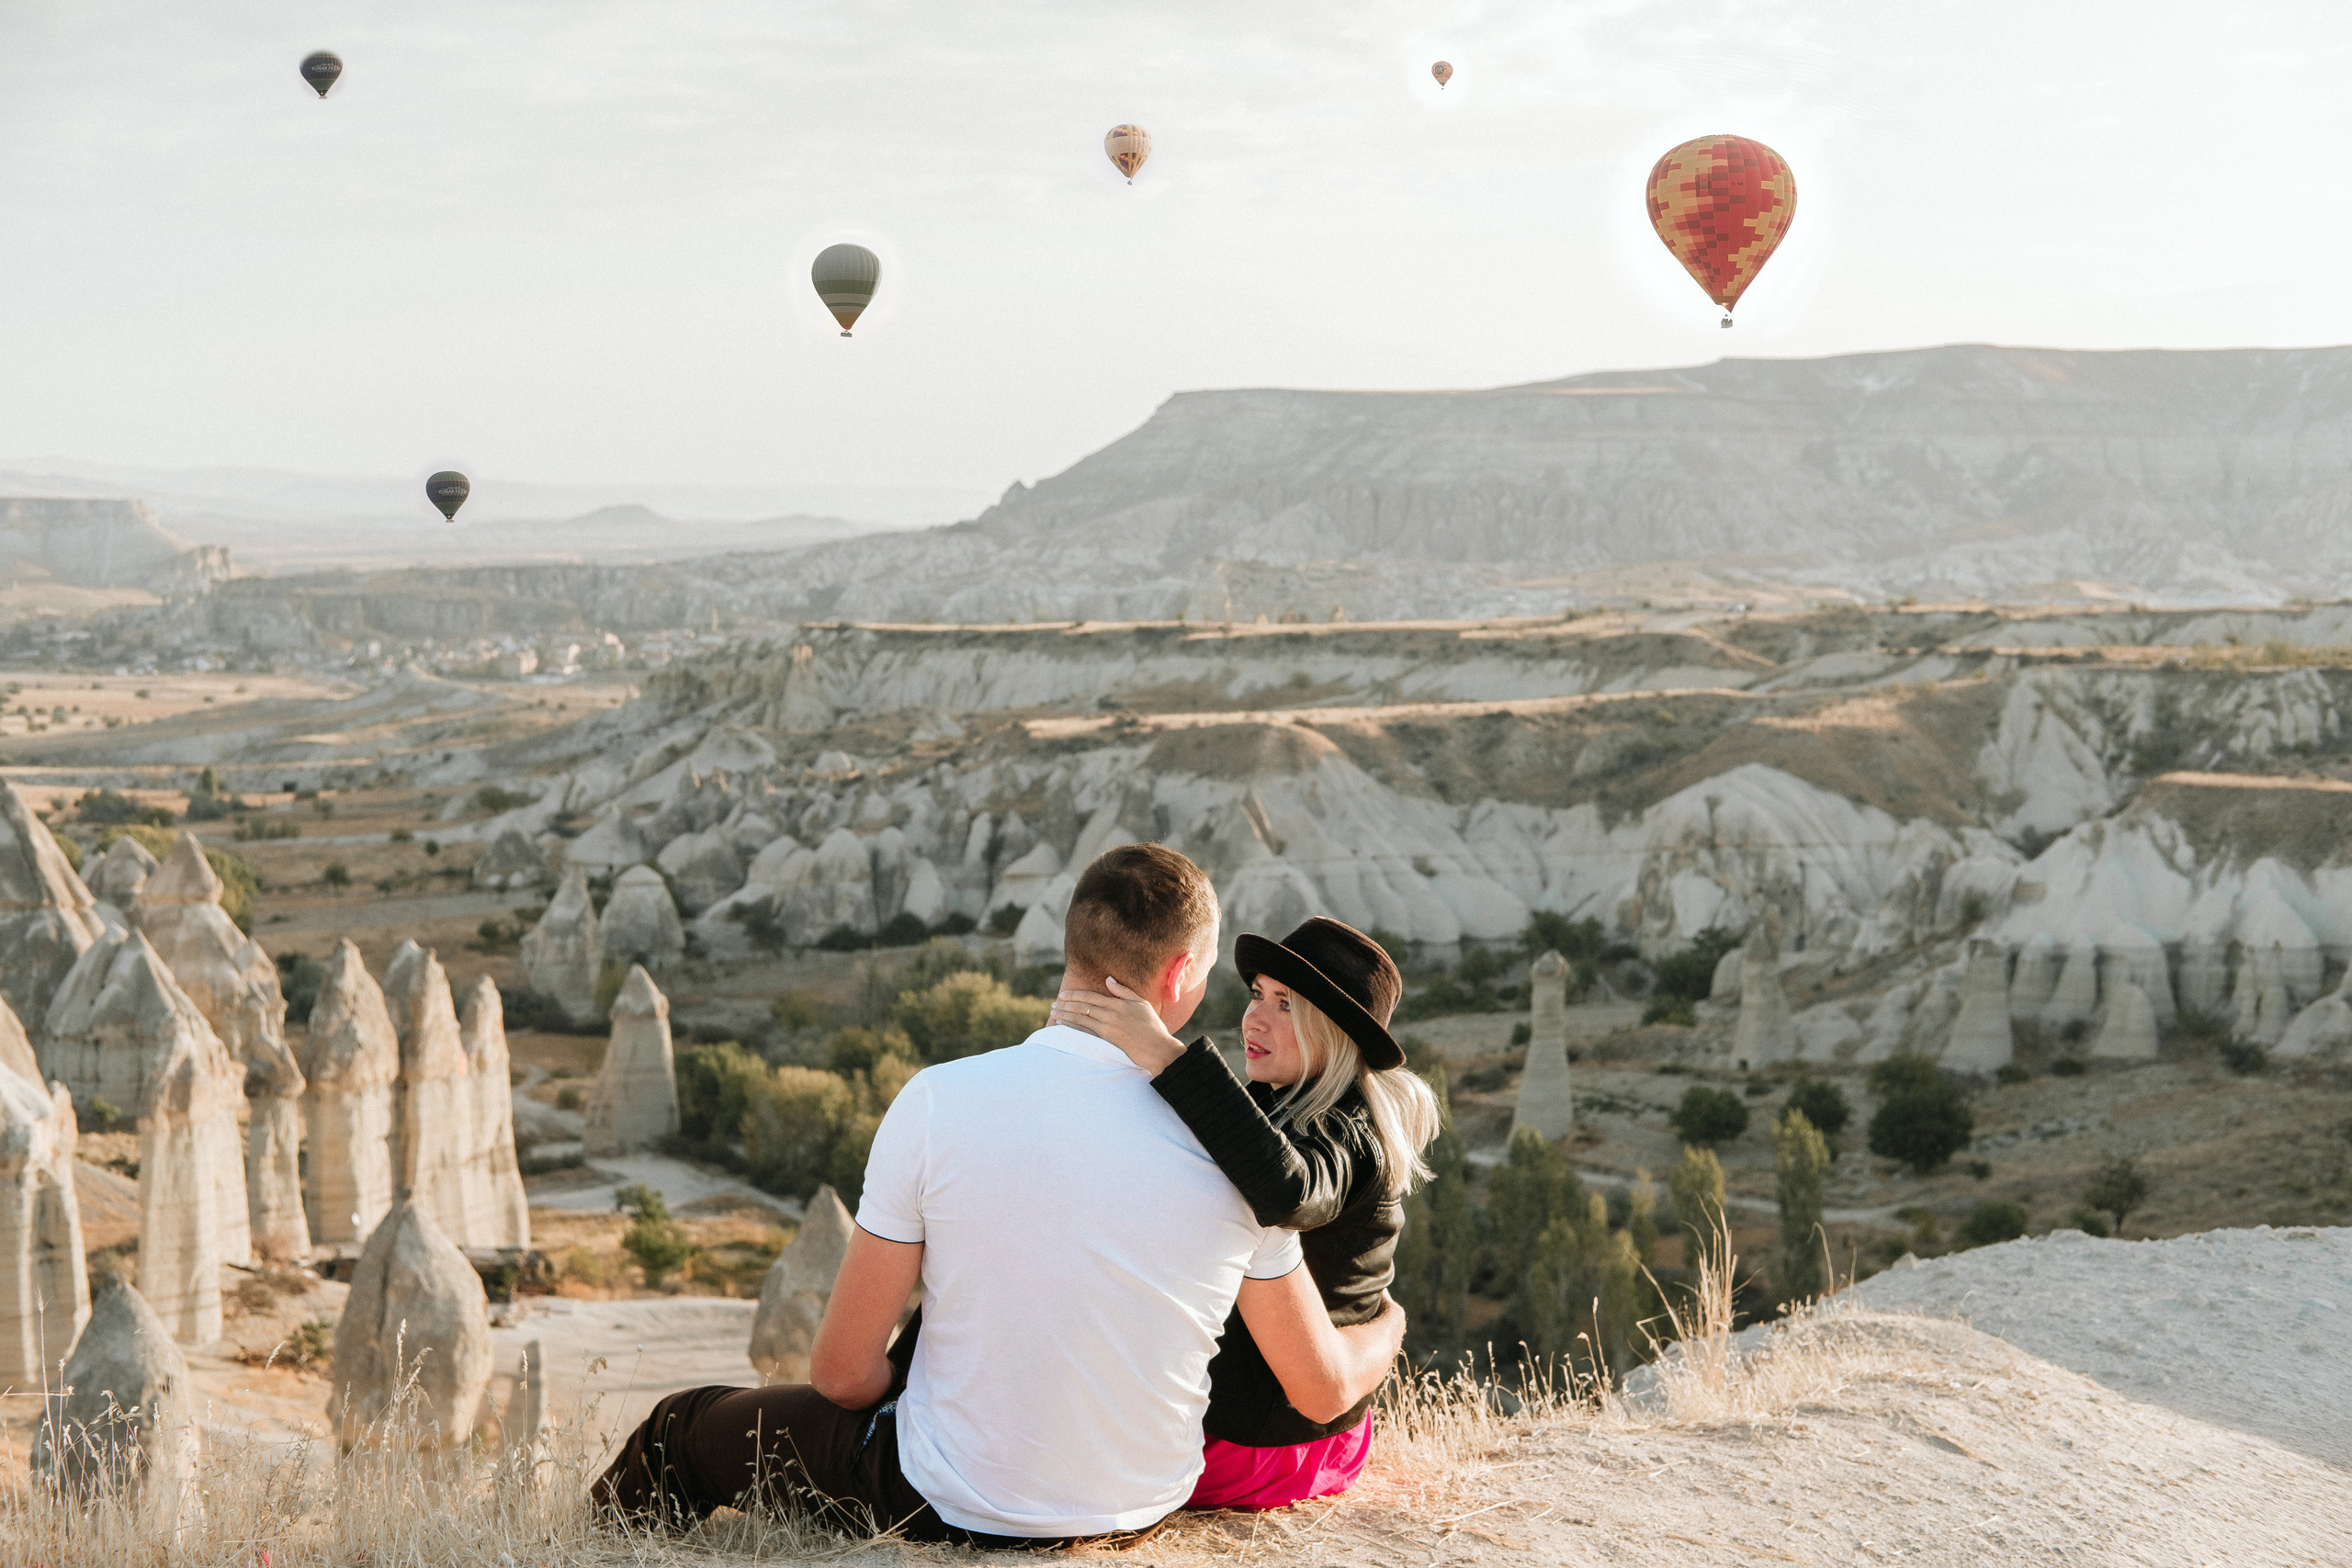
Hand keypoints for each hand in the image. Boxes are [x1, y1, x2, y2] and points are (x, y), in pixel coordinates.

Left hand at [1050, 973, 1186, 1074]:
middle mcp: (1109, 1014)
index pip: (1090, 996)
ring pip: (1081, 1018)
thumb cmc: (1152, 1025)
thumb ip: (1123, 991)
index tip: (1063, 994)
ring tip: (1054, 1012)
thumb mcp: (1141, 1003)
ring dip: (1065, 1014)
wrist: (1157, 1048)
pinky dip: (1072, 1027)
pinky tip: (1063, 1024)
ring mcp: (1107, 1028)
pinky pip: (1084, 1031)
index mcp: (1117, 1004)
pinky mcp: (1106, 1040)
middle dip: (1066, 1004)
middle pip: (1082, 1007)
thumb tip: (1108, 979)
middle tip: (1054, 1003)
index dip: (1074, 995)